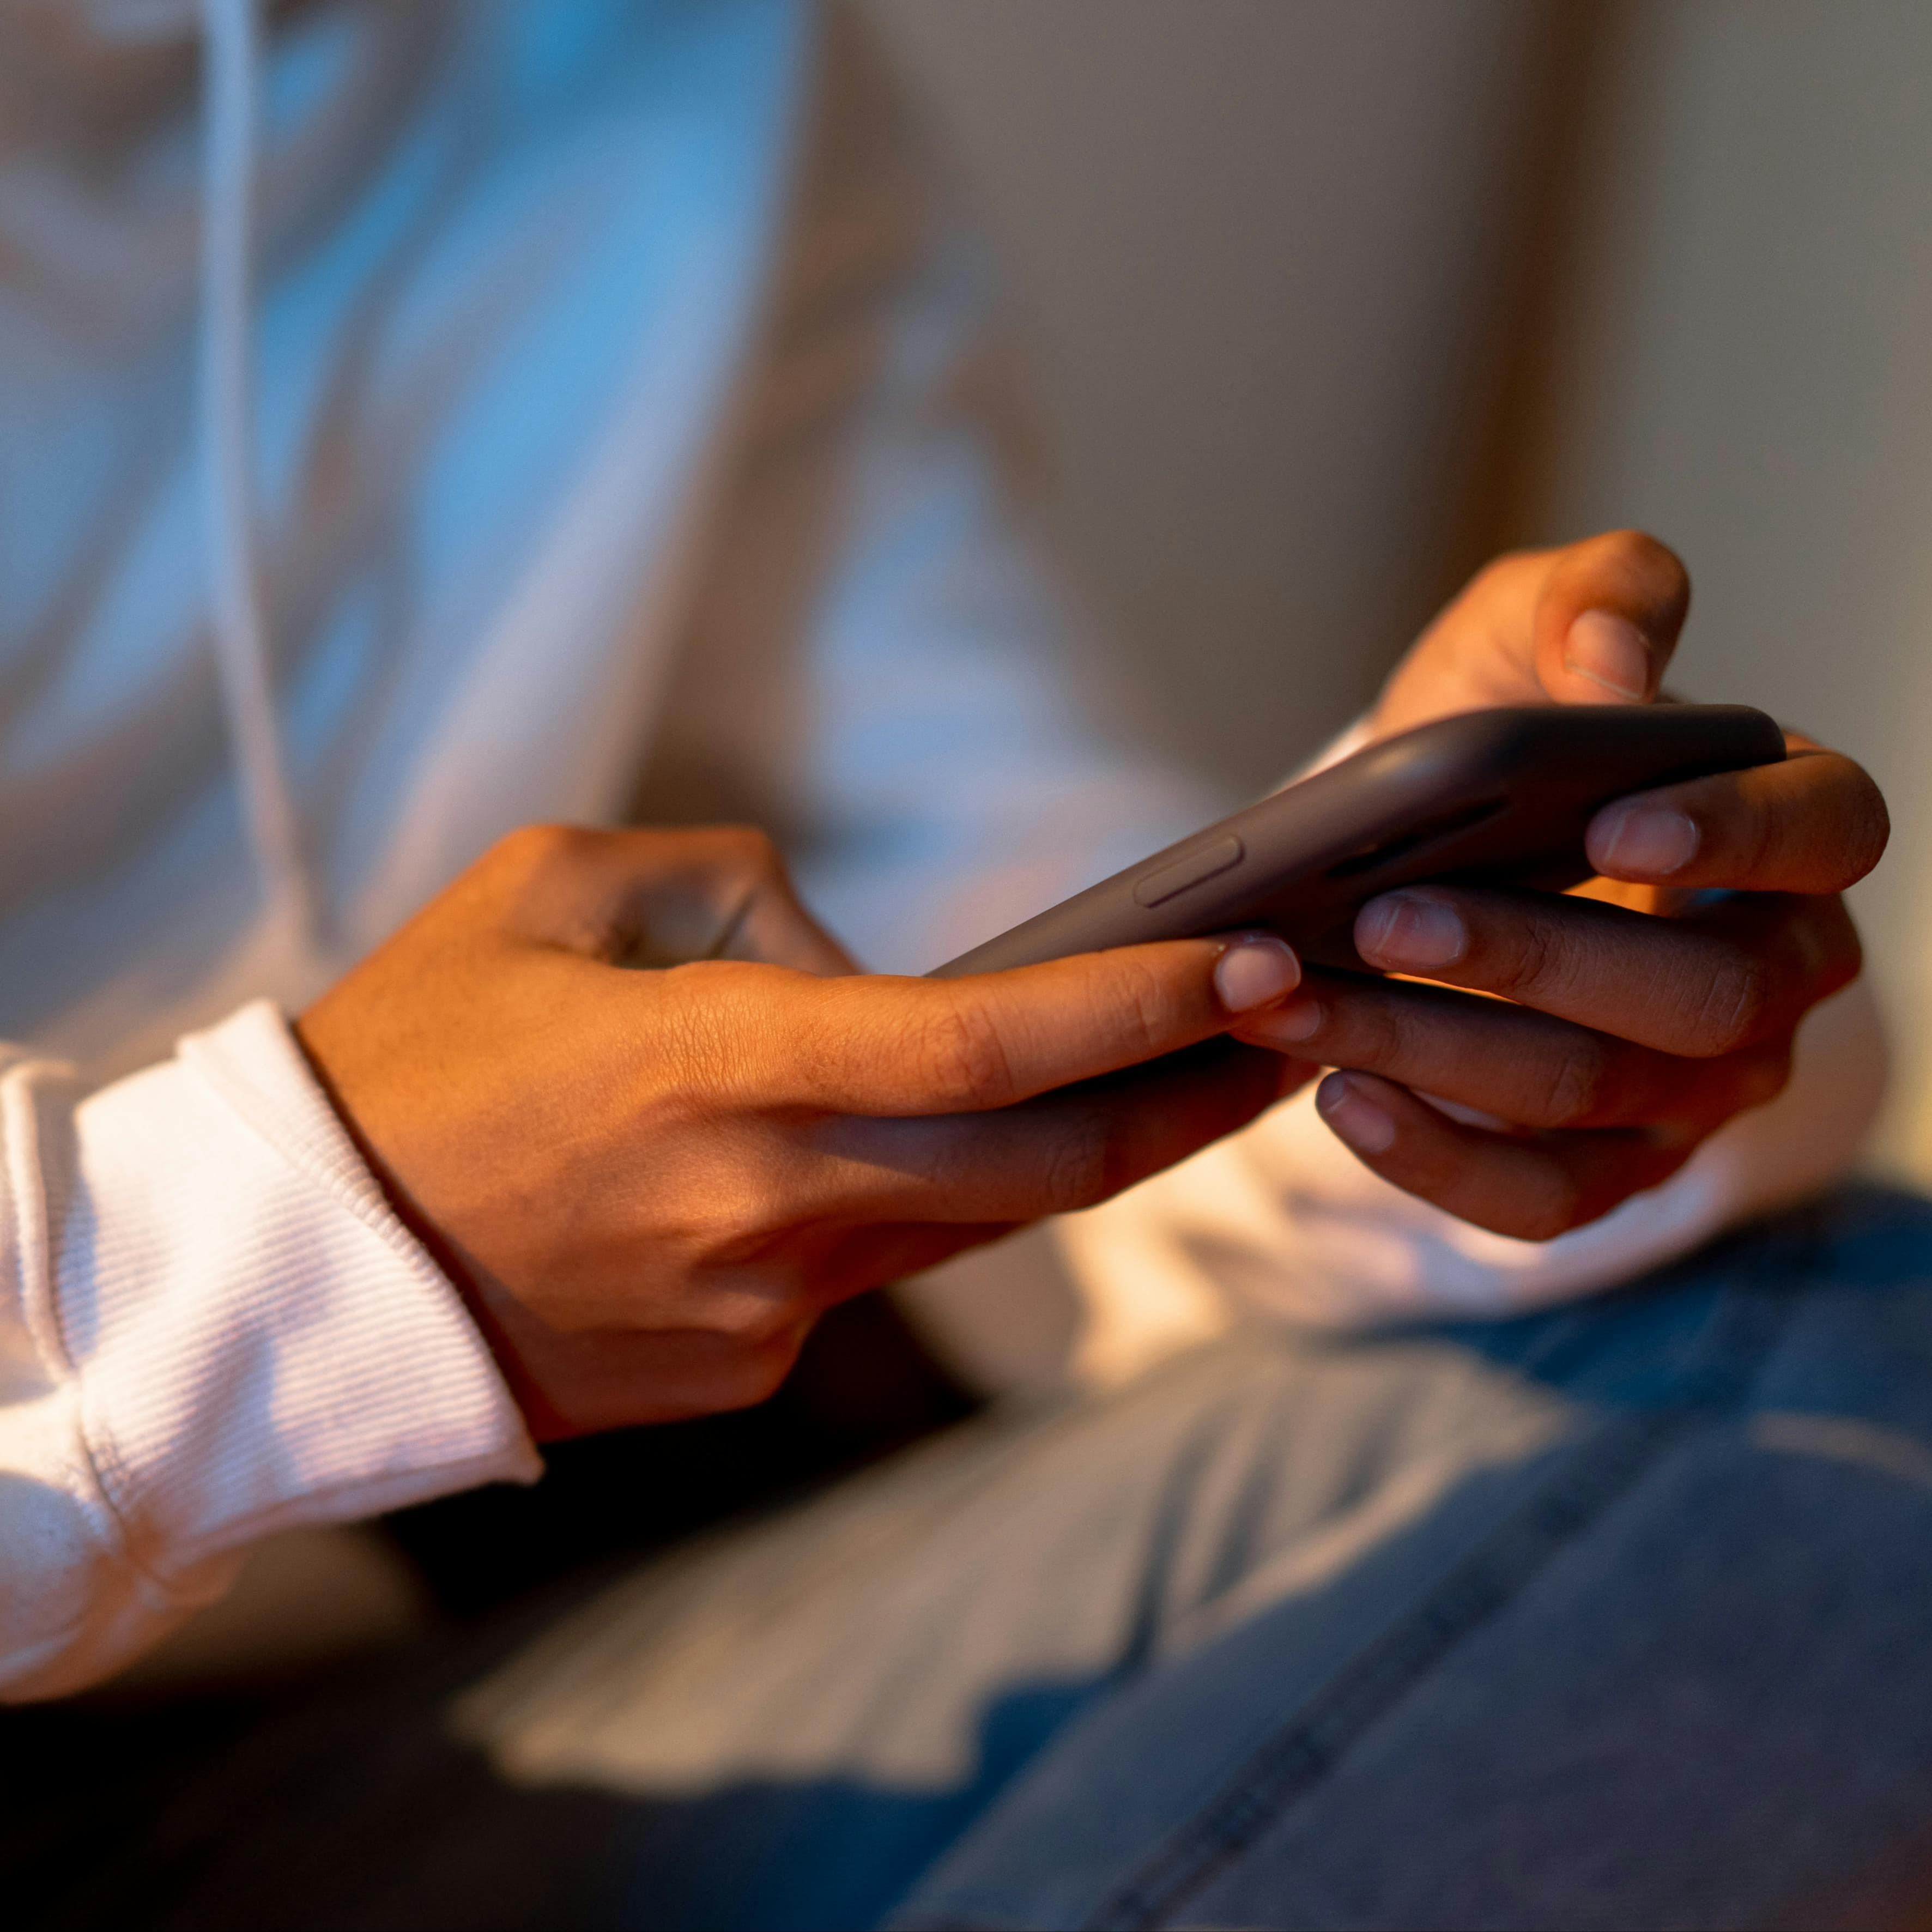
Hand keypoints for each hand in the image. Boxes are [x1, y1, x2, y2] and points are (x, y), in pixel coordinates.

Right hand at [297, 825, 1301, 1435]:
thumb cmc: (405, 1049)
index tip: (1259, 965)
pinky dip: (914, 1202)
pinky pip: (868, 1269)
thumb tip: (852, 950)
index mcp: (719, 1063)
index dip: (1138, 1006)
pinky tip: (908, 1153)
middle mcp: (768, 1201)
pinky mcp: (745, 1373)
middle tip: (1299, 1030)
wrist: (290, 1268)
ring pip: (977, 1224)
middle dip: (1193, 1099)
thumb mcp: (551, 890)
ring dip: (1092, 1153)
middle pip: (1047, 1169)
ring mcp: (763, 1308)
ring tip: (1177, 1078)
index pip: (989, 1042)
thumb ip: (727, 883)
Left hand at [1232, 530, 1888, 1239]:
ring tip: (1299, 999)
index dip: (1732, 833)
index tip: (1609, 823)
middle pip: (1698, 997)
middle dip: (1528, 960)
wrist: (1426, 843)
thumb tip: (1611, 668)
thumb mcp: (1528, 628)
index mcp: (1786, 828)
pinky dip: (1436, 1160)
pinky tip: (1340, 1098)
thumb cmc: (1505, 729)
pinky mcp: (1610, 1167)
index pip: (1824, 832)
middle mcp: (1771, 972)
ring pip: (1595, 1095)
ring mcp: (1699, 1088)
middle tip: (1381, 918)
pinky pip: (1546, 1200)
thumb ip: (1592, 602)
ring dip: (1434, 1051)